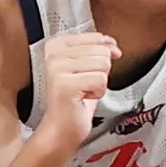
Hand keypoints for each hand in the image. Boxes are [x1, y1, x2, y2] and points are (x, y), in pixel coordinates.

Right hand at [28, 26, 117, 143]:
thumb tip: (112, 44)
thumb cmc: (74, 101)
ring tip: (83, 91)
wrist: (62, 129)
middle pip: (101, 51)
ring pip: (103, 65)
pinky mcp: (66, 84)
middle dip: (100, 72)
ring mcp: (57, 69)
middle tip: (84, 84)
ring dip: (99, 83)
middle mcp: (53, 54)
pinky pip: (101, 81)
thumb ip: (98, 51)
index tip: (94, 69)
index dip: (104, 53)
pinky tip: (83, 98)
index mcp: (56, 45)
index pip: (96, 38)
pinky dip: (98, 93)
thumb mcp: (88, 69)